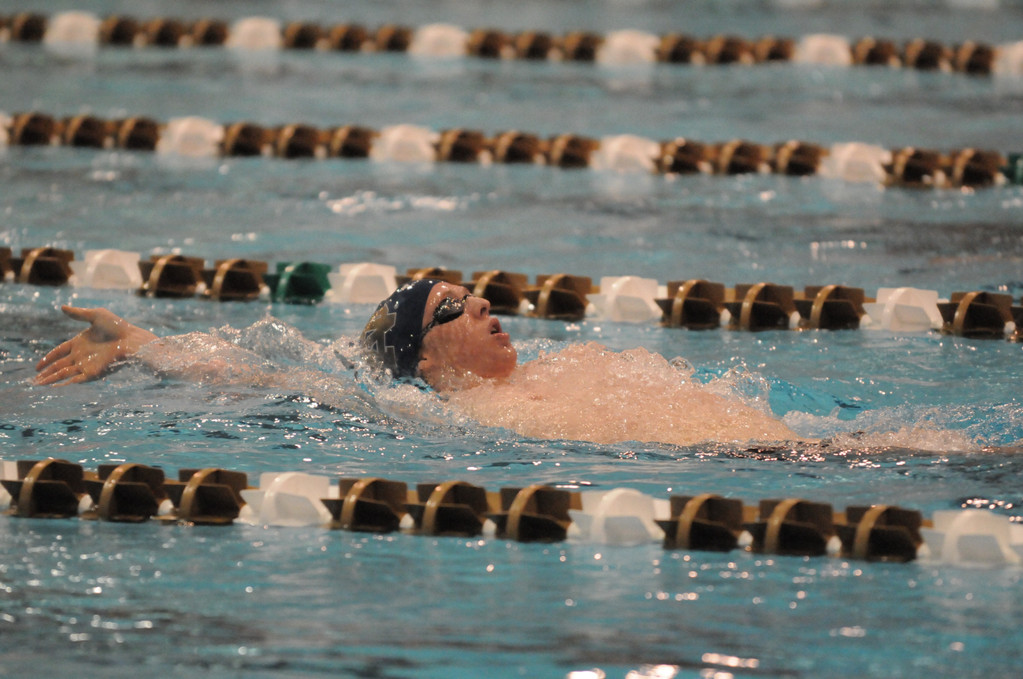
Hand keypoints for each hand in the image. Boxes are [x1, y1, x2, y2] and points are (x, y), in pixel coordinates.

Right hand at [35, 306, 157, 385]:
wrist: (131, 339)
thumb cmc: (117, 326)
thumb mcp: (96, 315)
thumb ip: (78, 313)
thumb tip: (62, 307)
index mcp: (79, 342)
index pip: (59, 352)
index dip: (48, 358)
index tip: (37, 366)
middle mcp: (81, 355)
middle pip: (58, 365)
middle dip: (46, 373)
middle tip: (33, 380)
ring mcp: (86, 364)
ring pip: (63, 373)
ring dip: (51, 379)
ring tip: (38, 385)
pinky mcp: (93, 372)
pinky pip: (75, 379)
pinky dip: (64, 383)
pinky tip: (54, 387)